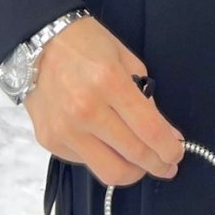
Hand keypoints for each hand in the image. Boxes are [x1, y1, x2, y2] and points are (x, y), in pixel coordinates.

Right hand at [23, 14, 185, 187]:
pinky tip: (109, 146)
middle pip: (134, 156)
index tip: (177, 152)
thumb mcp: (126, 60)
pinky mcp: (50, 141)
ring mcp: (65, 130)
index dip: (170, 148)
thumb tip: (163, 133)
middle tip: (167, 165)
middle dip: (158, 165)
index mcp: (109, 83)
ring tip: (142, 164)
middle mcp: (85, 111)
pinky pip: (86, 163)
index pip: (150, 130)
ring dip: (134, 172)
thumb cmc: (86, 44)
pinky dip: (103, 159)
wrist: (36, 42)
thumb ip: (145, 97)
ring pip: (110, 171)